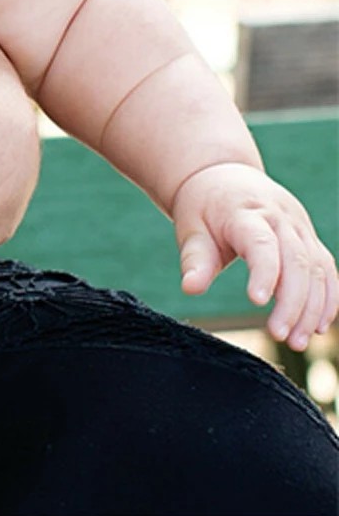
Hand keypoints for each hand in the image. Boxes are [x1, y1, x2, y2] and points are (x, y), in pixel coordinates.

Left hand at [172, 162, 338, 351]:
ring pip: (317, 268)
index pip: (261, 243)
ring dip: (313, 308)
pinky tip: (317, 326)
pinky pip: (326, 269)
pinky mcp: (309, 238)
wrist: (224, 175)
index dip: (264, 272)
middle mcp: (279, 217)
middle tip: (280, 336)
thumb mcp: (191, 228)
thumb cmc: (204, 207)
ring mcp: (299, 226)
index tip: (256, 302)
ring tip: (296, 341)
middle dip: (293, 302)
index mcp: (245, 212)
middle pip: (296, 260)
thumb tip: (190, 288)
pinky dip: (327, 299)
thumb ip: (194, 260)